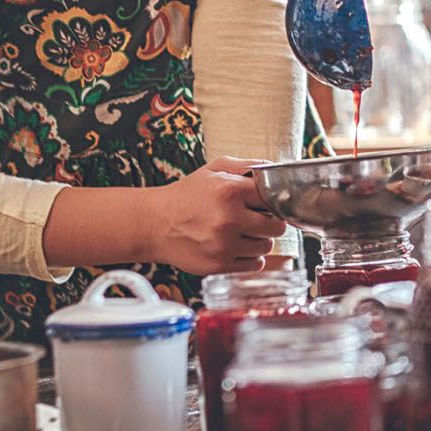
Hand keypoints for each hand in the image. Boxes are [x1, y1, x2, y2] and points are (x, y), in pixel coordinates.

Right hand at [144, 157, 287, 275]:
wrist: (154, 224)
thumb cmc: (187, 196)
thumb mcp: (213, 170)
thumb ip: (246, 166)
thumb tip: (273, 170)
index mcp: (229, 190)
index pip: (274, 198)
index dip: (272, 201)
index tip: (266, 204)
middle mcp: (228, 218)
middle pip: (276, 227)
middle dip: (270, 223)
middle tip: (257, 220)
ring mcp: (224, 244)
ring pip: (266, 247)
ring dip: (259, 240)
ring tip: (242, 233)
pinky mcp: (219, 265)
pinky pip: (255, 264)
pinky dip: (250, 257)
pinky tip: (237, 247)